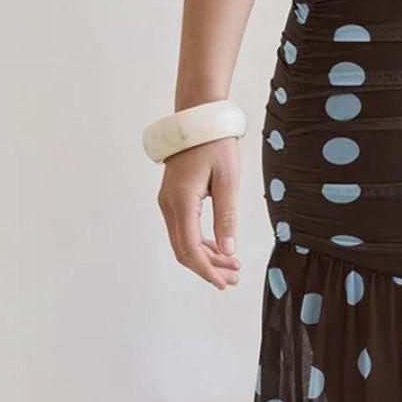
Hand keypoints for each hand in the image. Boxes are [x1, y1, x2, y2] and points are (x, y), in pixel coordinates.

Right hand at [156, 135, 242, 288]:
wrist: (198, 119)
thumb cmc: (215, 145)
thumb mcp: (227, 180)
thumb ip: (226, 217)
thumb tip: (228, 250)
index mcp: (182, 202)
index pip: (190, 248)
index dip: (207, 270)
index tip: (224, 282)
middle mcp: (169, 205)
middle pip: (184, 250)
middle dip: (208, 268)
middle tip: (233, 279)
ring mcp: (168, 202)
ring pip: (183, 242)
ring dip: (206, 257)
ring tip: (232, 267)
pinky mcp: (173, 199)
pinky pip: (184, 229)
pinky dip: (200, 243)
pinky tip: (219, 248)